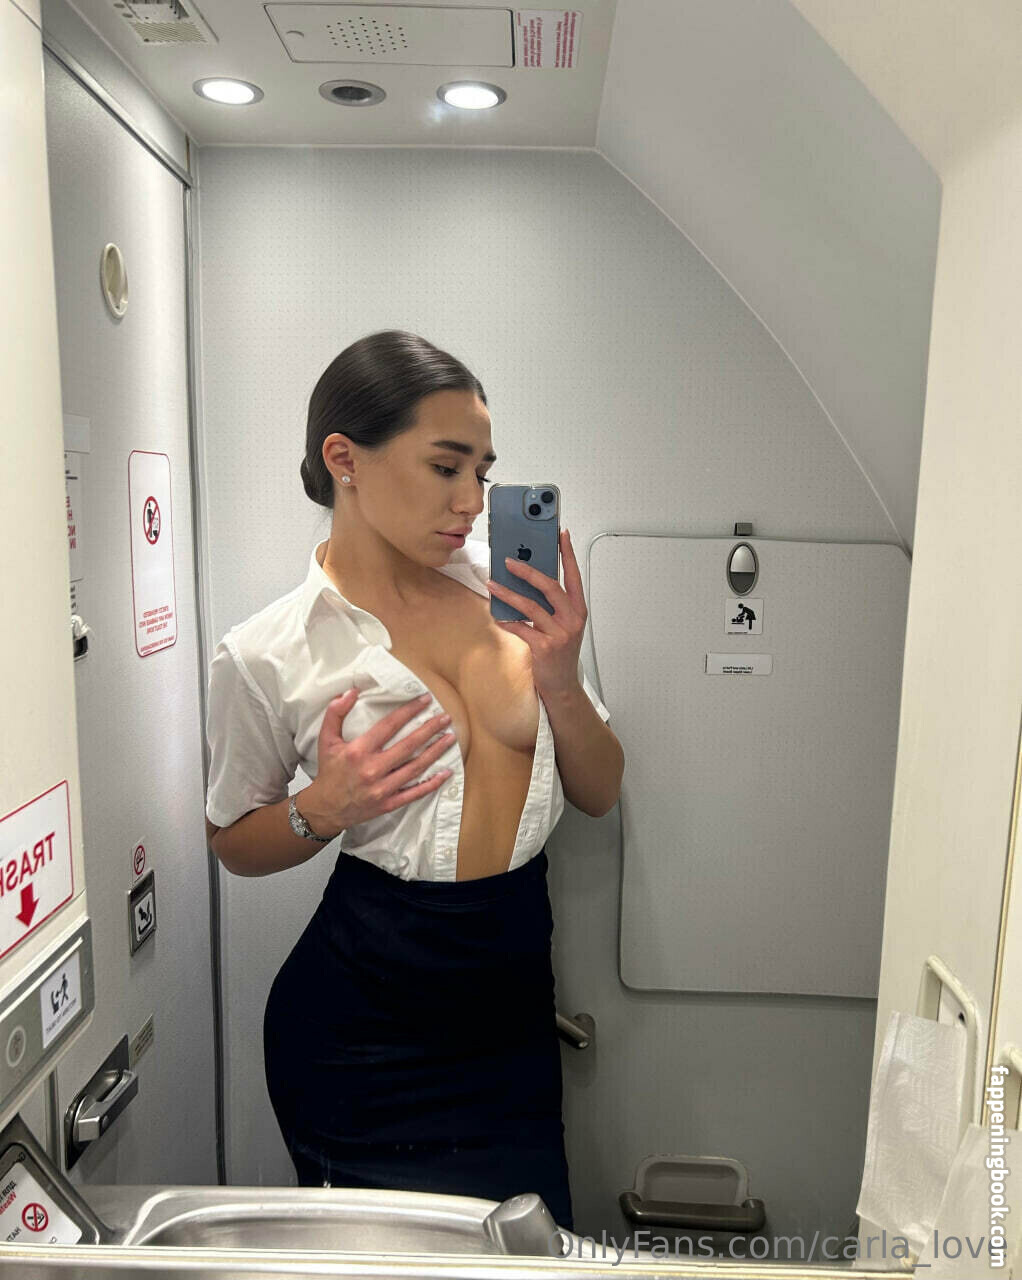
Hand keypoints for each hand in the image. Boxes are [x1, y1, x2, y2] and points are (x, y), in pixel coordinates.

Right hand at [303, 691, 456, 835]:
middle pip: (409, 745)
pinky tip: (446, 773)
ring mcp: (382, 789)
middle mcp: (372, 769)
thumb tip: (351, 692)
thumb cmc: (329, 771)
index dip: (409, 711)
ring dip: (435, 752)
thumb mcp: (326, 740)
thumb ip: (336, 713)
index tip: (425, 700)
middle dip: (430, 729)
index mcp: (358, 751)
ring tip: (450, 738)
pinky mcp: (389, 803)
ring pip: (416, 768)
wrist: (326, 808)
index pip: (390, 725)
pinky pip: (414, 793)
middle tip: (445, 718)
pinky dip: (432, 784)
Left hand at [486, 529, 586, 700]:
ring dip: (508, 594)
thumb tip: (530, 581)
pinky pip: (521, 628)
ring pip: (531, 606)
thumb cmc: (560, 653)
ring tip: (492, 584)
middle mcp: (572, 620)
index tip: (561, 534)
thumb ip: (552, 605)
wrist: (562, 685)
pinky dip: (506, 620)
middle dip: (528, 571)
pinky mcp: (544, 648)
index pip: (573, 576)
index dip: (568, 554)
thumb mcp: (563, 626)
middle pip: (550, 587)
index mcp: (578, 610)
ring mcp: (559, 634)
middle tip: (509, 561)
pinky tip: (495, 614)